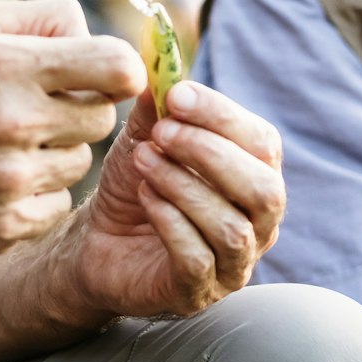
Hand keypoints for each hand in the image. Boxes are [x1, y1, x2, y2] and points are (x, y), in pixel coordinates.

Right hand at [0, 0, 143, 252]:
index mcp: (9, 68)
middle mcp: (12, 126)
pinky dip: (40, 192)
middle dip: (81, 107)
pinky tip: (1, 175)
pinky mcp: (3, 227)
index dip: (120, 69)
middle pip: (102, 118)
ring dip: (59, 150)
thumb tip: (95, 31)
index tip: (105, 73)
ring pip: (82, 163)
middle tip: (40, 106)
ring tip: (11, 141)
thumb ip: (42, 18)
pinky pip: (58, 203)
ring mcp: (8, 183)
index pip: (117, 69)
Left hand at [71, 81, 283, 316]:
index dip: (223, 117)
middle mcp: (259, 224)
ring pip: (232, 228)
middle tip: (162, 132)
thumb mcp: (146, 138)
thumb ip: (159, 106)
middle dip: (211, 154)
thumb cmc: (137, 185)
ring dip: (184, 186)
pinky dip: (170, 221)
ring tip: (144, 162)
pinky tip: (145, 197)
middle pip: (264, 190)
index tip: (177, 95)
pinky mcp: (198, 292)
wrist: (98, 241)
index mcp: (257, 176)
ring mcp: (234, 264)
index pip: (264, 143)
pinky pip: (198, 259)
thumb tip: (162, 68)